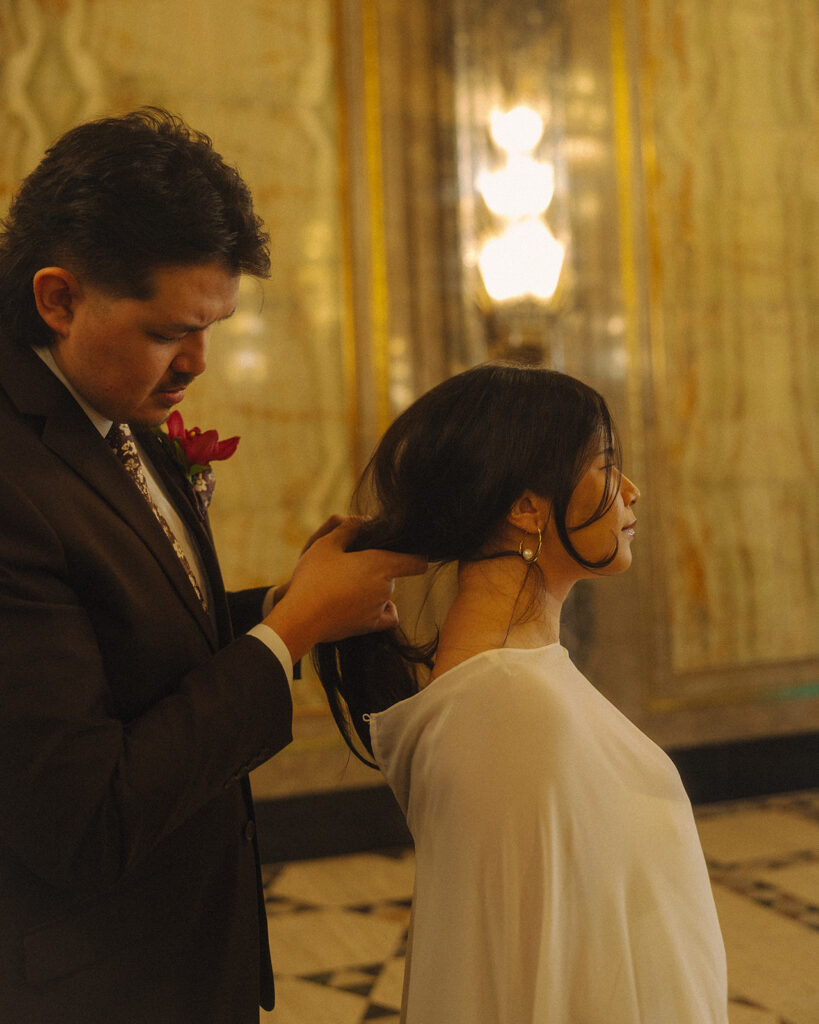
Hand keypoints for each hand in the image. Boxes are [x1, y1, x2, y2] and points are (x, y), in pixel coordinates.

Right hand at [264, 517, 426, 661]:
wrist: (301, 617)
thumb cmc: (314, 577)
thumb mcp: (326, 544)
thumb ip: (348, 528)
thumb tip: (363, 520)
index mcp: (380, 564)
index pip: (417, 561)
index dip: (415, 555)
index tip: (404, 551)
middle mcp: (386, 587)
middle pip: (393, 574)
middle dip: (378, 568)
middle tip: (350, 564)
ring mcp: (379, 608)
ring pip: (385, 593)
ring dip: (373, 587)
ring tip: (344, 584)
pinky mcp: (369, 626)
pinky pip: (386, 616)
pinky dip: (381, 609)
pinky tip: (368, 604)